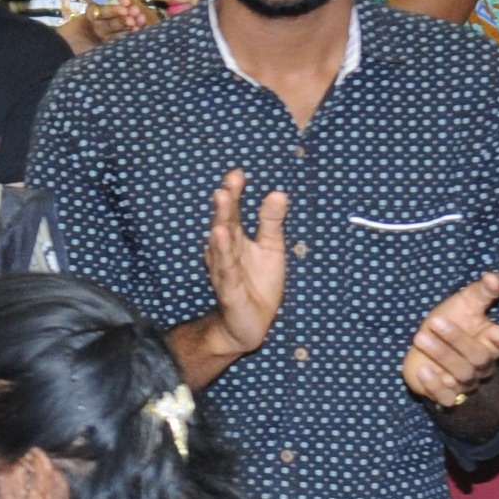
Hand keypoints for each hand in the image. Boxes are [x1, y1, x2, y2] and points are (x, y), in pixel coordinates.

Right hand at [203, 171, 291, 355]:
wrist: (249, 325)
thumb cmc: (258, 283)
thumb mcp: (271, 248)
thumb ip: (271, 221)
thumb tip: (278, 193)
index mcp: (236, 238)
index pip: (234, 212)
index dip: (235, 193)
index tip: (237, 173)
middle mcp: (226, 251)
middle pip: (225, 224)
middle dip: (226, 205)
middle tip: (227, 185)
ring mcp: (224, 270)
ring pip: (222, 244)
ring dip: (221, 223)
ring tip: (222, 203)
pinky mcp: (228, 291)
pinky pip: (225, 270)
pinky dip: (222, 253)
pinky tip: (219, 236)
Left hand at [403, 271, 498, 411]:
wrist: (423, 345)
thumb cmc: (451, 320)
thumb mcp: (466, 303)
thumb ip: (483, 292)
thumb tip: (494, 277)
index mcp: (494, 344)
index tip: (496, 332)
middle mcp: (484, 365)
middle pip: (480, 358)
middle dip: (458, 340)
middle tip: (436, 321)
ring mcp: (466, 382)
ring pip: (461, 374)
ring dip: (441, 355)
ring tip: (420, 337)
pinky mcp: (446, 395)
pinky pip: (447, 398)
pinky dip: (435, 386)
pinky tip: (424, 372)